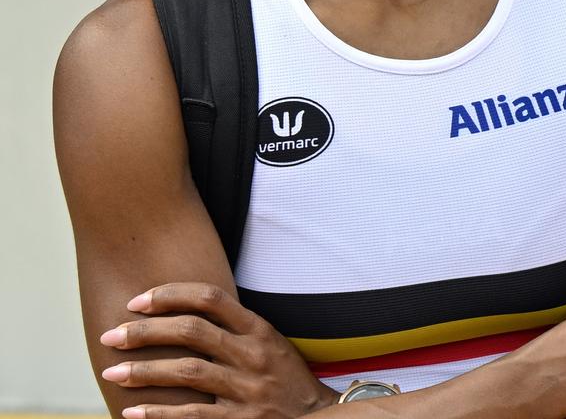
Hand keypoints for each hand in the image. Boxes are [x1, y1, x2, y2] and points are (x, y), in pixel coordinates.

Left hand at [98, 283, 333, 417]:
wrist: (317, 418)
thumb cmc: (284, 379)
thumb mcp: (270, 345)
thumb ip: (235, 329)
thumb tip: (181, 313)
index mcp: (260, 330)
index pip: (211, 299)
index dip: (170, 295)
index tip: (137, 303)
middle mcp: (253, 355)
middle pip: (191, 331)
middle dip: (145, 332)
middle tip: (111, 335)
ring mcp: (246, 390)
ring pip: (187, 372)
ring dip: (143, 372)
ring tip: (111, 373)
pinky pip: (191, 415)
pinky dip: (158, 414)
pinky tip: (132, 413)